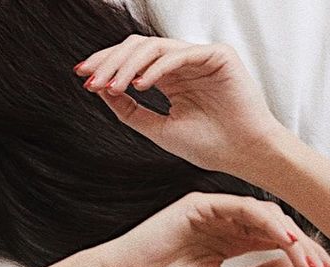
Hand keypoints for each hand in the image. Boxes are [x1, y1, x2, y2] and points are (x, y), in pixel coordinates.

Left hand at [75, 35, 282, 173]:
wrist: (246, 156)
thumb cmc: (212, 147)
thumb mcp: (161, 131)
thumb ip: (131, 111)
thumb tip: (100, 90)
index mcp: (171, 79)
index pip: (132, 62)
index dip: (106, 66)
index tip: (83, 77)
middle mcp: (183, 64)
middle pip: (137, 48)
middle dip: (110, 61)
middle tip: (91, 79)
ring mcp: (200, 57)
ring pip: (154, 47)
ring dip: (128, 66)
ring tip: (112, 86)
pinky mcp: (218, 56)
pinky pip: (180, 54)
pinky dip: (157, 68)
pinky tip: (141, 84)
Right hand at [94, 192, 329, 266]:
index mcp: (229, 246)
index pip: (273, 248)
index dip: (301, 261)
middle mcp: (225, 226)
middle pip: (276, 231)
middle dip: (305, 250)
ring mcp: (214, 213)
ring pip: (265, 218)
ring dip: (292, 238)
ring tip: (310, 261)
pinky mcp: (202, 204)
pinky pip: (243, 209)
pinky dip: (268, 223)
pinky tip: (286, 240)